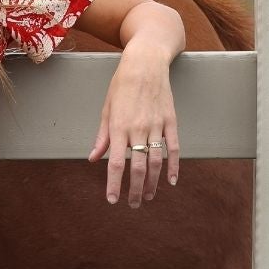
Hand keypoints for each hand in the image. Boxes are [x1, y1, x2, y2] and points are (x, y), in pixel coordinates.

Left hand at [87, 46, 180, 206]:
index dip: (114, 184)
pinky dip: (174, 166)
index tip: (112, 199)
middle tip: (134, 204)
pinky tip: (171, 180)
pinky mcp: (171, 120)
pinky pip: (174, 148)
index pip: (115, 163)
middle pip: (138, 167)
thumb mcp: (106, 109)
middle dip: (136, 189)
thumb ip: (102, 137)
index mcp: (118, 127)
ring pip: (156, 161)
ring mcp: (157, 125)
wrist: (145, 64)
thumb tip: (93, 158)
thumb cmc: (121, 86)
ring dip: (153, 182)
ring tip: (149, 196)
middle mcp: (138, 129)